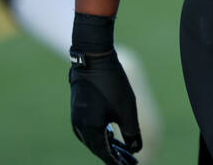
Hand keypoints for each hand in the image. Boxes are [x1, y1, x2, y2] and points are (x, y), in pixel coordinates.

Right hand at [69, 48, 142, 163]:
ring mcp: (76, 118)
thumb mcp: (127, 110)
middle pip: (97, 148)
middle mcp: (80, 127)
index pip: (105, 154)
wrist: (93, 58)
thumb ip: (132, 133)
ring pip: (92, 138)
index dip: (118, 162)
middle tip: (128, 161)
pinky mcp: (77, 109)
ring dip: (107, 144)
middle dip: (114, 155)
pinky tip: (110, 131)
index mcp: (91, 131)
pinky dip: (101, 134)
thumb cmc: (111, 84)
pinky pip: (89, 128)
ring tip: (122, 150)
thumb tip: (136, 149)